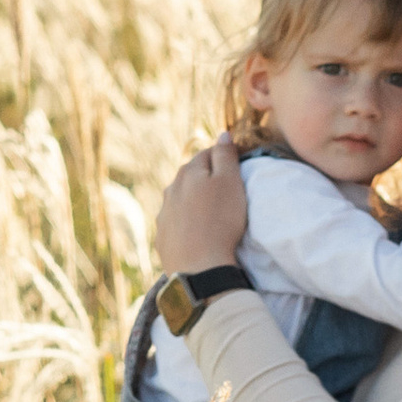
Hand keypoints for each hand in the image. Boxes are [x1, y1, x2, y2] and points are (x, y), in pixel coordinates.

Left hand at [156, 133, 248, 274]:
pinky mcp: (162, 238)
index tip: (238, 166)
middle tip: (227, 190)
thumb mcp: (231, 182)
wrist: (200, 267)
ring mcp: (163, 215)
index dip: (224, 157)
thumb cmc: (221, 221)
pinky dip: (186, 223)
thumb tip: (222, 134)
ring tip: (212, 213)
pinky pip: (176, 223)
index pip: (207, 154)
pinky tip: (197, 232)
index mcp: (188, 173)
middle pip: (191, 176)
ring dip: (194, 201)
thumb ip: (226, 156)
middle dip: (206, 178)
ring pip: (180, 199)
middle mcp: (170, 190)